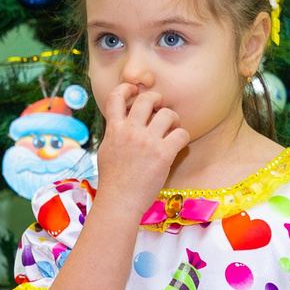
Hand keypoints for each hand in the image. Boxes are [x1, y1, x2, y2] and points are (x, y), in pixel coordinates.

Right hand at [93, 81, 190, 208]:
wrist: (120, 202)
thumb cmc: (113, 181)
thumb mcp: (106, 151)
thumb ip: (115, 134)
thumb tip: (122, 123)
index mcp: (114, 130)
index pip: (116, 97)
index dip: (126, 88)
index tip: (134, 91)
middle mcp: (130, 131)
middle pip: (147, 99)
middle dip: (157, 99)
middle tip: (161, 108)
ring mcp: (147, 142)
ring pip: (168, 113)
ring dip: (173, 118)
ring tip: (172, 128)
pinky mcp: (163, 154)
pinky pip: (181, 134)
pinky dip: (183, 137)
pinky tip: (178, 145)